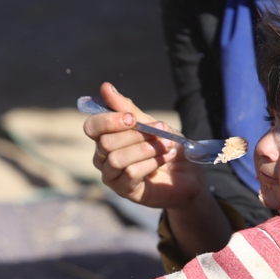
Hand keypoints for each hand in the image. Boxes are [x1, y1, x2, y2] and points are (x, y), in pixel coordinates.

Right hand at [85, 82, 207, 211]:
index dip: (108, 121)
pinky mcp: (125, 191)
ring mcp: (112, 176)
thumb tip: (105, 87)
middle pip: (105, 143)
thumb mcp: (150, 123)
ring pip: (116, 159)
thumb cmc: (166, 146)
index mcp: (105, 138)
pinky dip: (151, 162)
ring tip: (166, 145)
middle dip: (136, 135)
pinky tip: (166, 157)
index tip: (133, 118)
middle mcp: (103, 159)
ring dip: (145, 149)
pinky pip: (130, 173)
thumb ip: (127, 108)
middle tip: (161, 130)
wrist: (188, 173)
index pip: (91, 128)